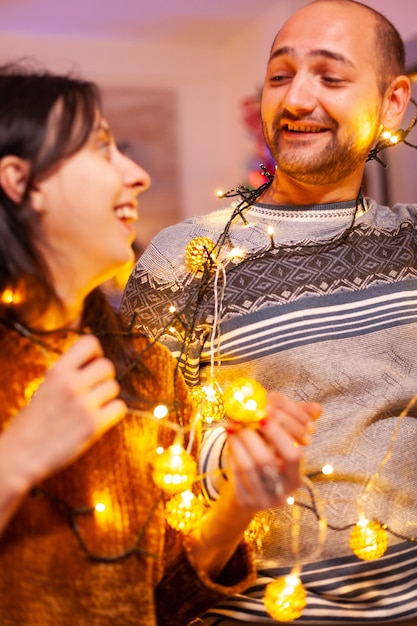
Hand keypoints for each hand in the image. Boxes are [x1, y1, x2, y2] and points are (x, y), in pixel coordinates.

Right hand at [1, 334, 125, 488]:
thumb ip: (66, 376)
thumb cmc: (30, 425)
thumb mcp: (44, 389)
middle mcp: (71, 384)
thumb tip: (91, 364)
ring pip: (114, 387)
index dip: (95, 354)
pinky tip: (100, 419)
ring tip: (92, 408)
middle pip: (107, 365)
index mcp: (57, 372)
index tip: (90, 366)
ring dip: (107, 397)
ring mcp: (83, 404)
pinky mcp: (93, 425)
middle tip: (94, 391)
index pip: (89, 342)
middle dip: (104, 377)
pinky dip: (113, 413)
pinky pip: (119, 408)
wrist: (19, 457)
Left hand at [225, 393, 320, 510]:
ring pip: (249, 466)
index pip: (293, 455)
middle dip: (254, 436)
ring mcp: (263, 500)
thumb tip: (316, 407)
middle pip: (267, 460)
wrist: (247, 498)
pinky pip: (236, 474)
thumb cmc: (267, 466)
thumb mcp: (280, 449)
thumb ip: (294, 427)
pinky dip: (233, 453)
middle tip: (243, 419)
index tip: (265, 414)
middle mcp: (283, 493)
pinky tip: (230, 440)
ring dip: (240, 441)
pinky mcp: (245, 502)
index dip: (279, 434)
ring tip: (233, 426)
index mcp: (296, 478)